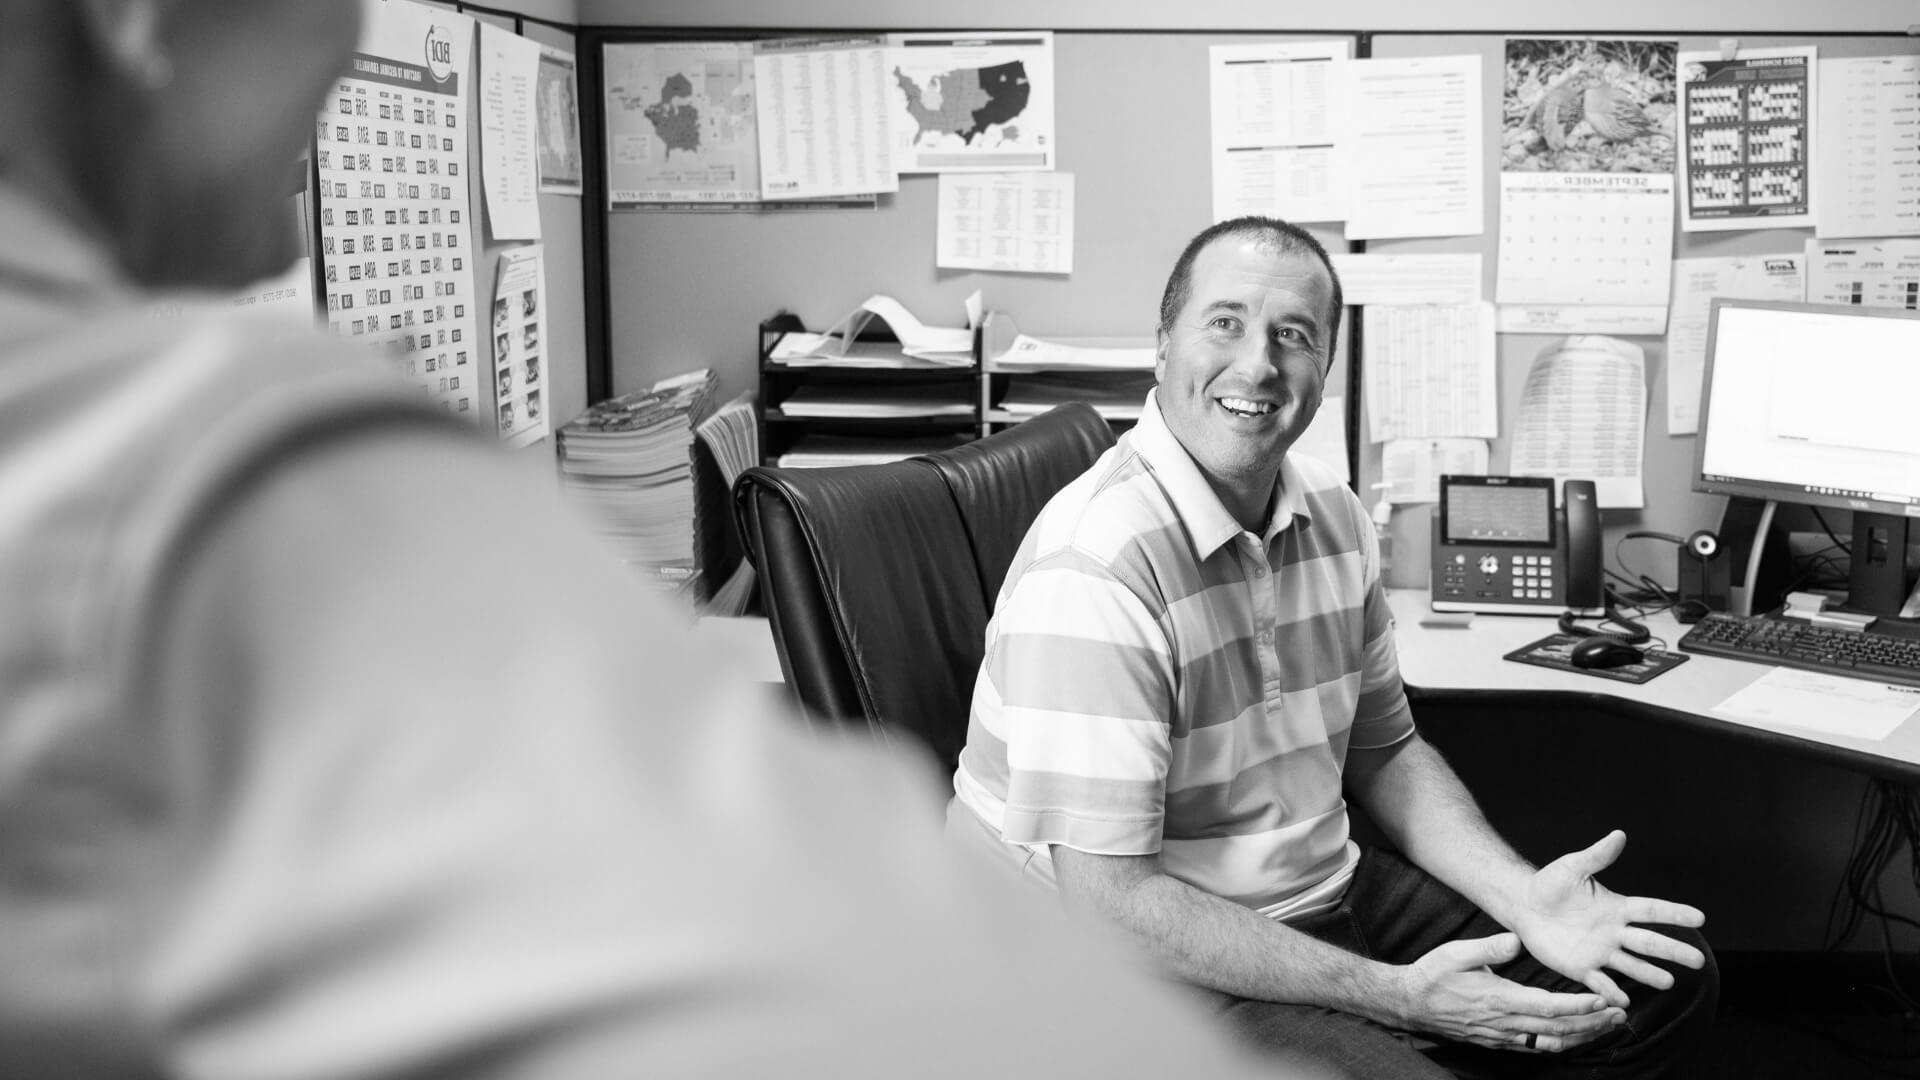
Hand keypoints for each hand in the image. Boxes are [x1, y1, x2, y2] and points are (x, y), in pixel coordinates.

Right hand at [1394, 933, 1623, 1052]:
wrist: (1410, 1004)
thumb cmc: (1432, 975)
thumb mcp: (1455, 953)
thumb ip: (1488, 947)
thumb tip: (1516, 940)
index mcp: (1498, 998)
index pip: (1548, 1006)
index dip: (1578, 1006)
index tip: (1603, 1000)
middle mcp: (1505, 1022)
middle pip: (1558, 1029)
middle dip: (1592, 1023)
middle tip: (1619, 1015)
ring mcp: (1502, 1036)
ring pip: (1551, 1042)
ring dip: (1583, 1036)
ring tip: (1607, 1027)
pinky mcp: (1498, 1042)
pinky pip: (1536, 1048)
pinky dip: (1561, 1044)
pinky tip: (1575, 1038)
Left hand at [1513, 830, 1707, 1007]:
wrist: (1523, 906)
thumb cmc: (1549, 884)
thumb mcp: (1572, 867)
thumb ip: (1597, 856)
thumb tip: (1619, 834)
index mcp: (1616, 907)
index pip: (1651, 911)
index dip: (1674, 914)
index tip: (1700, 918)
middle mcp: (1614, 932)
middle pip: (1649, 942)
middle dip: (1673, 951)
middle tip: (1700, 961)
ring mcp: (1600, 952)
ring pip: (1631, 965)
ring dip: (1649, 974)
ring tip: (1669, 982)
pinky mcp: (1581, 968)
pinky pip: (1600, 982)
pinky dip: (1611, 992)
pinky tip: (1623, 1002)